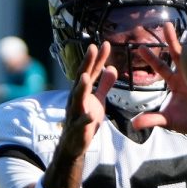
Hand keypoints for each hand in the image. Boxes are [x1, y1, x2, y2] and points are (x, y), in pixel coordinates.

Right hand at [59, 42, 117, 157]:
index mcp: (83, 91)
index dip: (97, 58)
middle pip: (82, 78)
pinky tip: (90, 116)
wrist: (73, 144)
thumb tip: (112, 68)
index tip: (104, 43)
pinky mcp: (77, 128)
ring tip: (86, 77)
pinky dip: (85, 119)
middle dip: (87, 64)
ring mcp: (75, 112)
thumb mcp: (98, 100)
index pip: (91, 71)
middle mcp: (76, 98)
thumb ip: (104, 85)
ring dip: (81, 87)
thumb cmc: (85, 119)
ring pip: (77, 98)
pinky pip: (81, 123)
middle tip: (92, 48)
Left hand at [131, 23, 186, 135]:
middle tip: (166, 24)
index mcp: (175, 82)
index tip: (140, 48)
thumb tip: (133, 124)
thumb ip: (152, 119)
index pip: (161, 67)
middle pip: (177, 54)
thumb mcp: (168, 121)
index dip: (151, 58)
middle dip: (171, 39)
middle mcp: (186, 75)